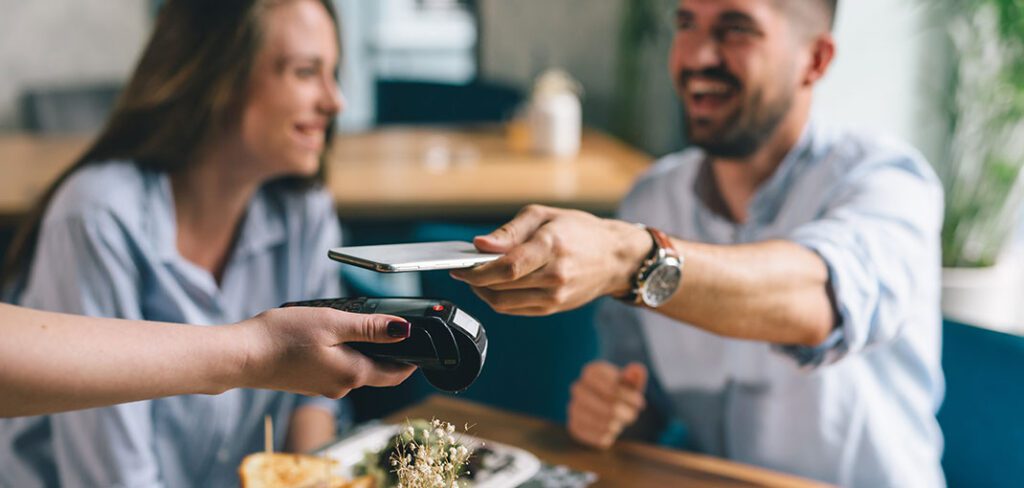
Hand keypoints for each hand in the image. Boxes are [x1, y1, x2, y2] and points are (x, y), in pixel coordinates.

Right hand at [236, 307, 415, 397]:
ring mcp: (323, 387)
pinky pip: (336, 368)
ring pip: (356, 369)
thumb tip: (404, 330)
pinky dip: (342, 353)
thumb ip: (370, 328)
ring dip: (364, 351)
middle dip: (390, 353)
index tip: (423, 343)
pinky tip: (331, 336)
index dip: (413, 359)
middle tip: (395, 327)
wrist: (241, 356)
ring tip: (361, 325)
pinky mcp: (308, 382)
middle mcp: (341, 387)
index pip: (396, 374)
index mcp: (353, 374)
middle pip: (378, 372)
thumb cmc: (282, 338)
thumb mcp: (332, 323)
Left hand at [450, 205, 650, 315]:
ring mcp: (555, 296)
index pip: (507, 267)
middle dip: (475, 280)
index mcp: (551, 247)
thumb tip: (480, 245)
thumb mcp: (544, 215)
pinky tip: (494, 286)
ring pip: (504, 303)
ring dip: (483, 292)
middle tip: (462, 269)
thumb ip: (509, 231)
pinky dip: (498, 299)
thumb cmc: (579, 230)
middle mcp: (555, 276)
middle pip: (501, 286)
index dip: (477, 270)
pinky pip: (515, 309)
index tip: (458, 266)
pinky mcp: (553, 308)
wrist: (614, 257)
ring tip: (476, 277)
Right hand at [567, 361, 646, 449]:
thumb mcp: (630, 382)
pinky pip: (596, 436)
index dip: (630, 399)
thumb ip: (635, 376)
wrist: (604, 405)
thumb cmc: (620, 392)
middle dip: (625, 413)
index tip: (640, 402)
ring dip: (618, 425)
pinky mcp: (573, 426)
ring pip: (603, 423)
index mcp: (591, 371)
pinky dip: (608, 436)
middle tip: (633, 415)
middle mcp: (578, 387)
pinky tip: (611, 430)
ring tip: (621, 422)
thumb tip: (636, 369)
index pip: (613, 389)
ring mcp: (573, 407)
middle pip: (610, 408)